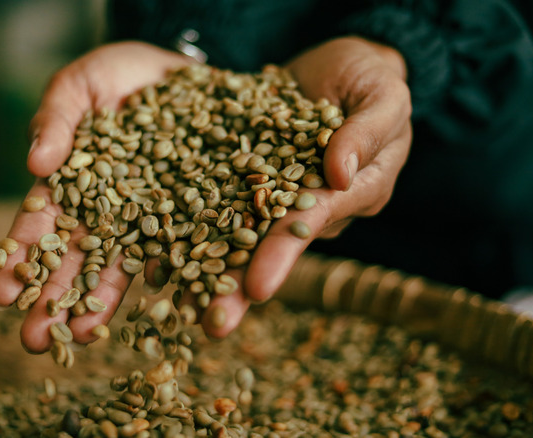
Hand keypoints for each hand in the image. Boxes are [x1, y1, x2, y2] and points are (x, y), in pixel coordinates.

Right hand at [0, 41, 190, 352]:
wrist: (181, 70)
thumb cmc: (121, 74)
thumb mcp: (80, 83)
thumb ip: (56, 118)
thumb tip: (33, 164)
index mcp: (73, 185)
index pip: (42, 226)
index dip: (21, 259)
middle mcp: (108, 212)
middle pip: (77, 261)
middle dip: (53, 301)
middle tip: (33, 341)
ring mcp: (150, 219)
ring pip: (126, 268)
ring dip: (103, 305)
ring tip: (84, 338)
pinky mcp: (194, 218)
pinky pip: (187, 253)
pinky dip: (176, 282)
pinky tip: (163, 312)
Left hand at [176, 37, 412, 337]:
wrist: (337, 66)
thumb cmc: (370, 78)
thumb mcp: (383, 97)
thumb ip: (365, 132)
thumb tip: (338, 175)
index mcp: (348, 193)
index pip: (310, 225)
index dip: (282, 255)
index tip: (257, 288)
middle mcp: (305, 201)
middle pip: (265, 244)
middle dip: (238, 284)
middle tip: (211, 325)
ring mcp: (269, 189)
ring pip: (231, 229)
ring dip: (202, 264)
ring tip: (169, 299)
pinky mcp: (240, 172)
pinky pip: (210, 195)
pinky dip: (182, 219)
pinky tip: (150, 246)